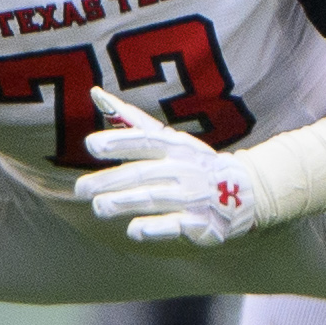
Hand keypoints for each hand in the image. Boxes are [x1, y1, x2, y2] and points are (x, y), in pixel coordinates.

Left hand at [77, 91, 261, 246]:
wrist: (244, 190)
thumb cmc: (192, 161)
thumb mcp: (166, 137)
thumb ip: (130, 119)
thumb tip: (94, 93)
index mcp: (174, 145)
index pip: (144, 141)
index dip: (118, 142)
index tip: (91, 145)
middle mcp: (183, 169)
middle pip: (143, 173)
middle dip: (111, 180)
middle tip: (81, 189)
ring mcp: (192, 196)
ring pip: (156, 198)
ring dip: (127, 202)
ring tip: (99, 207)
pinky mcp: (200, 223)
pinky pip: (177, 224)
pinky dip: (156, 227)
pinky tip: (134, 231)